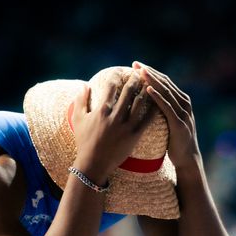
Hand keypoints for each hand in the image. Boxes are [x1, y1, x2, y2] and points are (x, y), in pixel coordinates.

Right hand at [71, 68, 151, 182]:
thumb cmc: (84, 141)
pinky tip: (157, 102)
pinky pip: (147, 120)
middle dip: (135, 79)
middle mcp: (114, 116)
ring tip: (149, 84)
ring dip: (145, 91)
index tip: (120, 70)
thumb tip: (84, 85)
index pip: (111, 86)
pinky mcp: (134, 136)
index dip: (117, 75)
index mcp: (101, 110)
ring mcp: (125, 126)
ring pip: (140, 103)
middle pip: (128, 91)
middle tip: (139, 73)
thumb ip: (80, 101)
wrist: (93, 164)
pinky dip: (153, 109)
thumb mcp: (78, 120)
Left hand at [133, 60, 200, 168]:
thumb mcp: (169, 119)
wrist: (187, 158)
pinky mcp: (179, 123)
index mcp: (181, 100)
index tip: (136, 65)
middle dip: (149, 72)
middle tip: (135, 64)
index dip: (151, 72)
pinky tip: (147, 90)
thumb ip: (162, 107)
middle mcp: (184, 103)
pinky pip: (166, 107)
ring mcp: (183, 113)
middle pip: (165, 83)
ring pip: (165, 92)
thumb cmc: (174, 139)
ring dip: (152, 81)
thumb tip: (145, 96)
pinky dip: (157, 97)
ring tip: (140, 72)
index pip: (164, 81)